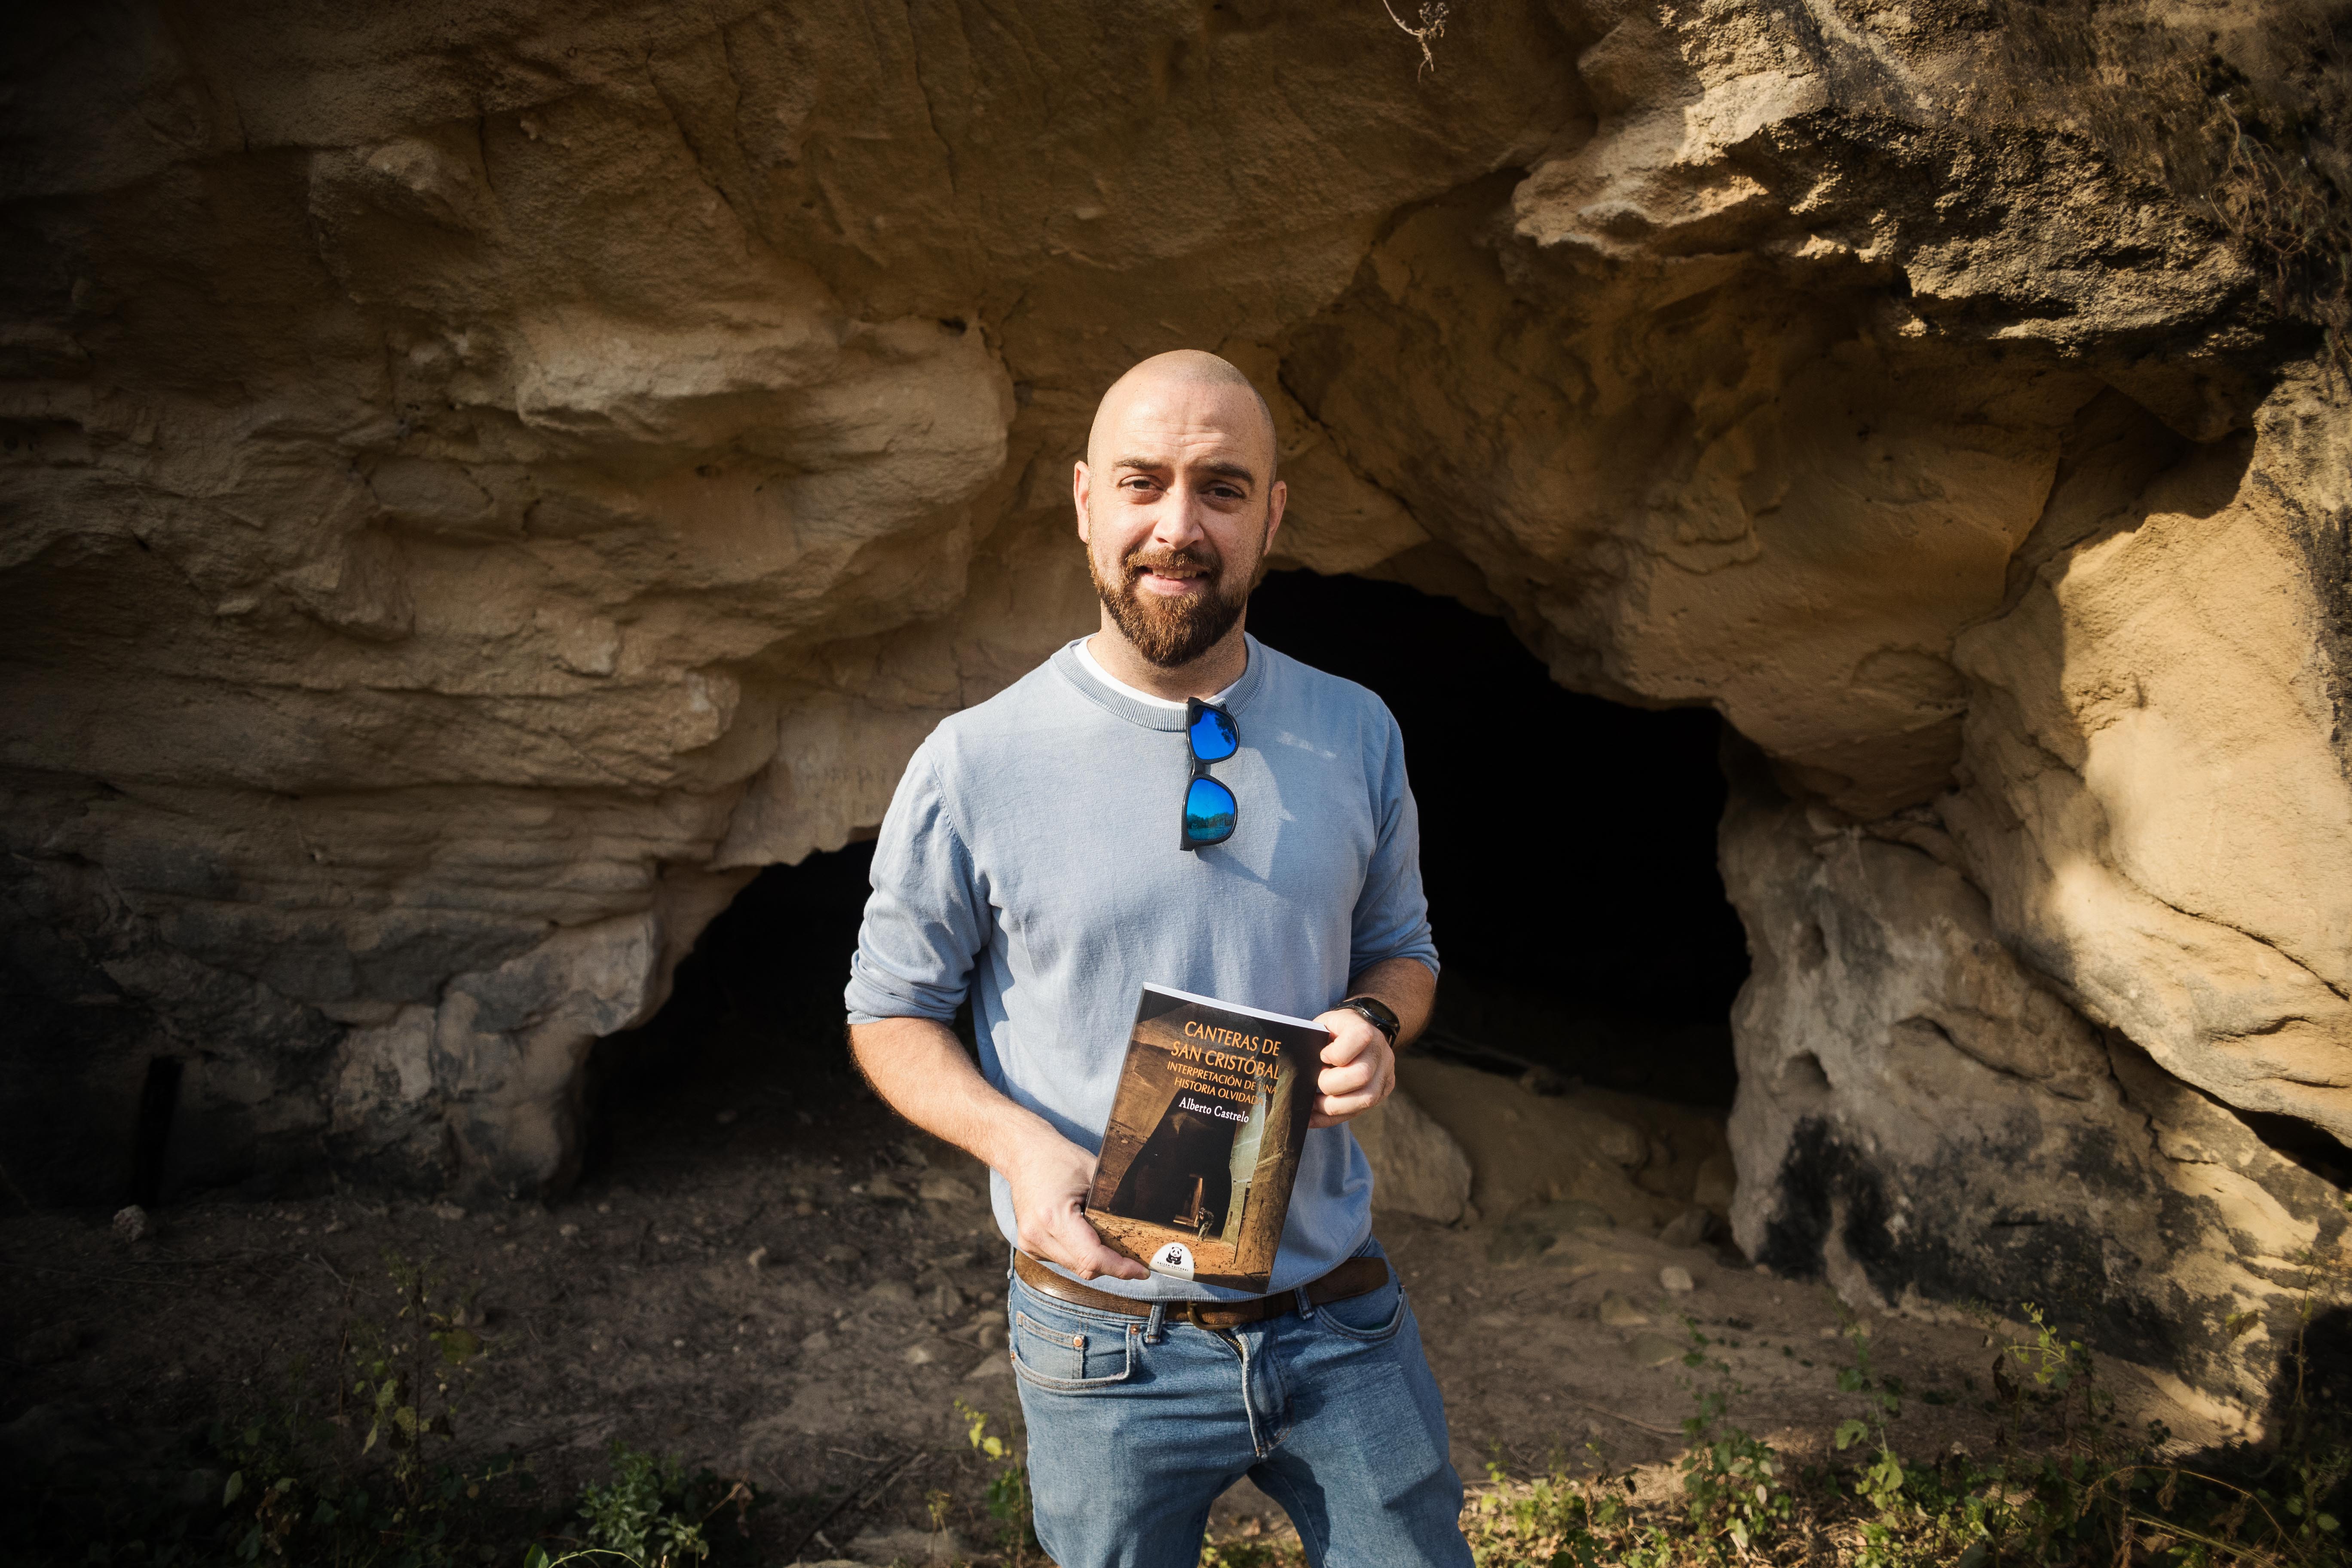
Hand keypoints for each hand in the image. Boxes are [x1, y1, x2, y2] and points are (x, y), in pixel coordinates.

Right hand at [1001, 1124, 1148, 1281]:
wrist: (1023, 1153)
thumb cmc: (1059, 1158)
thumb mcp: (1094, 1174)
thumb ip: (1116, 1201)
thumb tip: (1146, 1225)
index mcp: (1053, 1217)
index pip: (1091, 1257)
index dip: (1120, 1268)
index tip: (1142, 1270)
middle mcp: (1037, 1235)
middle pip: (1084, 1267)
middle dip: (1113, 1267)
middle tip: (1136, 1261)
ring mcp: (1030, 1242)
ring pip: (1074, 1267)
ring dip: (1096, 1261)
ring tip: (1113, 1244)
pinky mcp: (1028, 1245)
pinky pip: (1063, 1260)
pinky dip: (1080, 1254)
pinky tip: (1087, 1236)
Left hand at [1307, 1007, 1395, 1127]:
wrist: (1359, 1034)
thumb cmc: (1333, 1031)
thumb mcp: (1323, 1026)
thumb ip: (1313, 1041)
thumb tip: (1297, 1070)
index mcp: (1364, 1029)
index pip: (1359, 1038)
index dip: (1336, 1052)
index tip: (1322, 1055)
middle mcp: (1379, 1051)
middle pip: (1362, 1075)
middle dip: (1331, 1084)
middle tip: (1316, 1081)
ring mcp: (1385, 1074)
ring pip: (1365, 1100)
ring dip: (1332, 1107)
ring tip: (1312, 1103)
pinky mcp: (1382, 1091)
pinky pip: (1358, 1112)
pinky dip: (1332, 1117)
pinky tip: (1314, 1116)